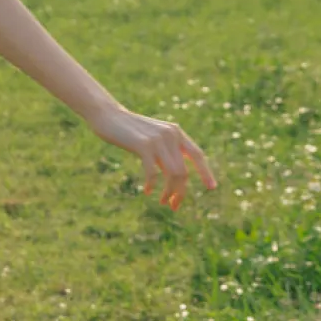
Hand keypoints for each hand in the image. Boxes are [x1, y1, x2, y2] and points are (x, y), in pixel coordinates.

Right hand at [90, 104, 215, 210]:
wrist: (108, 115)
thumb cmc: (128, 129)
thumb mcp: (153, 137)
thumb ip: (166, 149)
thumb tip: (176, 173)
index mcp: (176, 132)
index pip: (197, 154)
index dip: (205, 172)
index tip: (211, 188)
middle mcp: (171, 135)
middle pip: (183, 171)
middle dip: (181, 192)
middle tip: (173, 206)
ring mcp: (158, 140)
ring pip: (172, 174)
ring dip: (169, 193)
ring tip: (164, 202)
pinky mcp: (143, 145)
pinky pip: (153, 172)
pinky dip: (152, 185)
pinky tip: (146, 191)